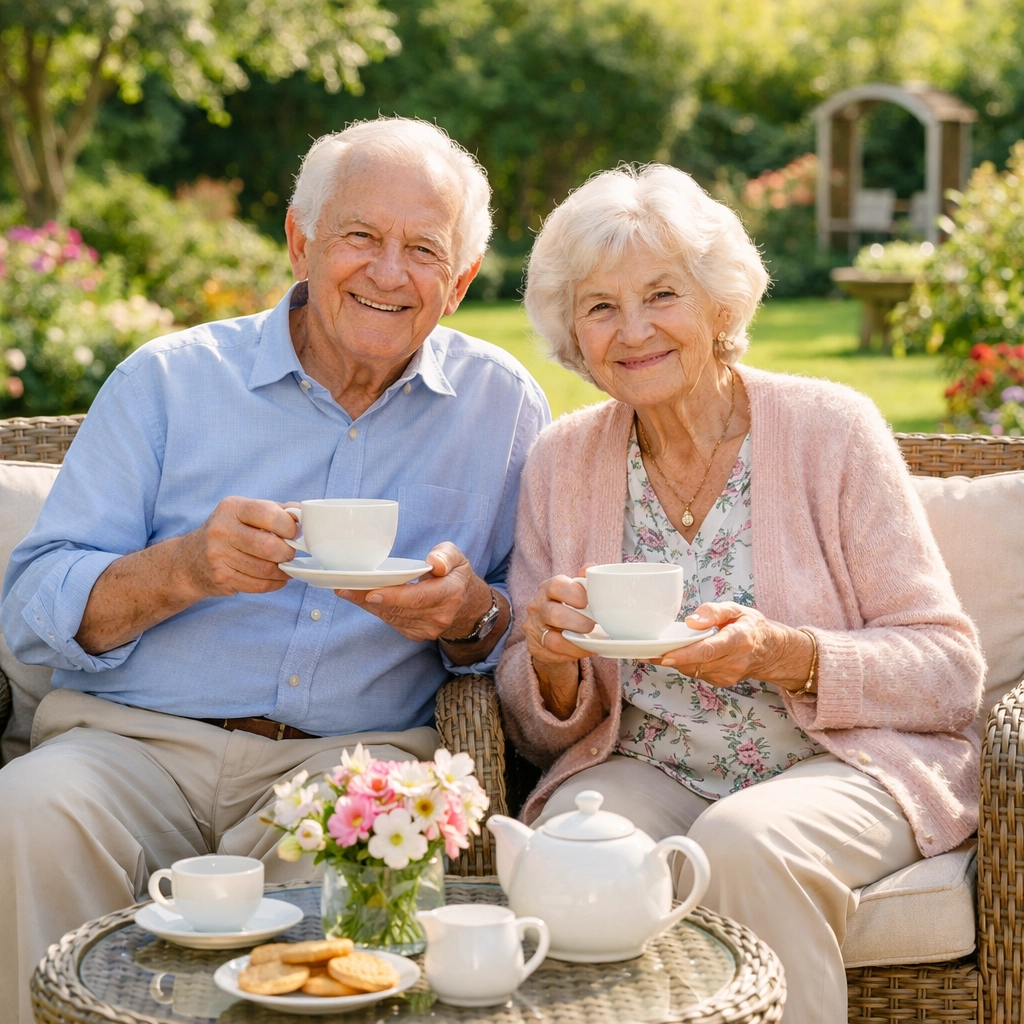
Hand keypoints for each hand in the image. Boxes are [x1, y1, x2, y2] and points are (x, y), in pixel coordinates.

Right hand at [183, 496, 298, 597]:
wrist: (189, 560)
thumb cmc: (227, 532)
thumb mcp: (245, 512)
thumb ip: (275, 510)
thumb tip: (305, 514)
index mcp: (232, 508)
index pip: (269, 515)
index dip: (289, 527)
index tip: (294, 533)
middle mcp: (222, 530)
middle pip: (269, 546)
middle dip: (288, 552)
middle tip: (290, 553)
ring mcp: (218, 556)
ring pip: (266, 569)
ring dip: (284, 571)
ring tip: (286, 567)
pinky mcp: (221, 578)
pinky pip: (258, 585)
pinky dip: (275, 583)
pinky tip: (277, 578)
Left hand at [334, 542, 489, 641]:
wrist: (466, 606)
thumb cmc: (455, 576)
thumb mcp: (457, 558)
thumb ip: (446, 555)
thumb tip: (434, 563)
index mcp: (450, 593)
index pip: (419, 597)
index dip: (394, 596)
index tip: (372, 593)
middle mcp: (439, 615)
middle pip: (399, 609)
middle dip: (369, 599)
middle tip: (345, 587)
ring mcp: (428, 629)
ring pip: (392, 617)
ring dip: (367, 605)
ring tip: (347, 590)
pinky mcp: (417, 634)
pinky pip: (392, 622)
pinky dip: (375, 611)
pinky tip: (362, 599)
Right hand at [524, 573, 595, 718]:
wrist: (553, 630)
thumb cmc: (569, 607)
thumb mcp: (577, 591)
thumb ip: (585, 579)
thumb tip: (590, 567)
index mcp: (547, 588)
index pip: (556, 586)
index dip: (575, 594)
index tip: (589, 603)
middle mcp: (536, 606)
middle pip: (554, 614)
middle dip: (578, 623)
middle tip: (593, 627)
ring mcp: (532, 627)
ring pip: (553, 640)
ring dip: (576, 644)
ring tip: (591, 644)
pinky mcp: (534, 646)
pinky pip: (552, 654)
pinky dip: (571, 655)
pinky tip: (582, 651)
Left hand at [655, 602, 813, 691]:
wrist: (770, 651)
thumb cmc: (751, 626)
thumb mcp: (736, 609)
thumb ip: (714, 612)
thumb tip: (692, 621)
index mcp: (739, 640)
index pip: (708, 651)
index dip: (684, 655)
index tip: (664, 656)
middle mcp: (734, 662)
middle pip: (696, 663)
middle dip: (669, 658)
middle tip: (644, 651)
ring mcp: (728, 675)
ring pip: (693, 670)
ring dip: (674, 661)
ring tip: (656, 650)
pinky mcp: (721, 681)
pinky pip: (697, 673)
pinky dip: (685, 664)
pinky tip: (678, 654)